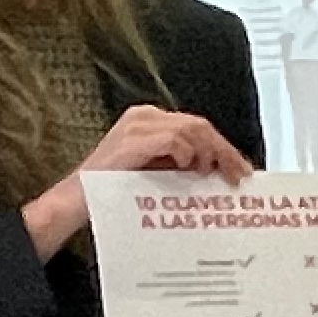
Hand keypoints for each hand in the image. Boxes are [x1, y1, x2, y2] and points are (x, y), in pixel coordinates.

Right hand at [24, 105, 254, 256]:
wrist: (77, 200)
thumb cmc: (116, 191)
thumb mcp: (157, 172)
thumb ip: (183, 164)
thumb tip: (221, 169)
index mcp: (150, 120)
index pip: (197, 127)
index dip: (223, 147)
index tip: (241, 170)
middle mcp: (145, 116)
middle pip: (199, 125)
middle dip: (224, 151)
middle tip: (238, 175)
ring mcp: (137, 125)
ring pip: (192, 129)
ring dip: (209, 153)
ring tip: (210, 175)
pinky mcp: (133, 138)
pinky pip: (174, 139)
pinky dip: (186, 155)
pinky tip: (187, 169)